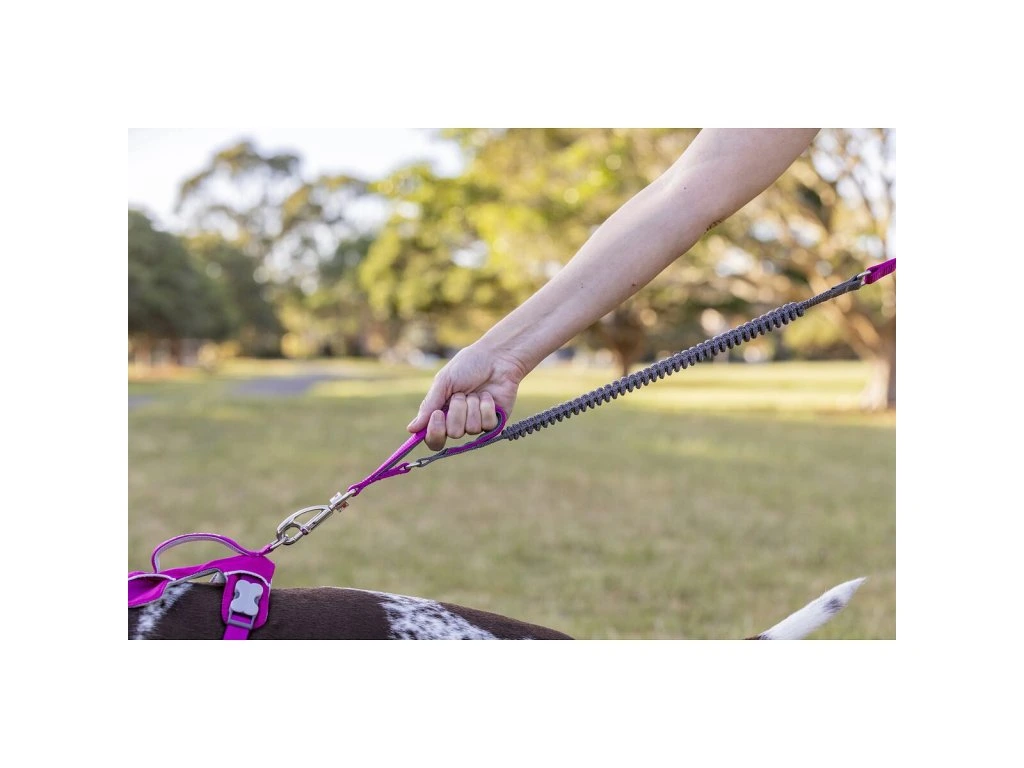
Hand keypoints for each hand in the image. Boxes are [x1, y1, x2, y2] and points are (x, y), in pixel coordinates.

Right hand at [407, 344, 525, 450]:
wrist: (496, 357)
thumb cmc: (468, 365)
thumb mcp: (444, 382)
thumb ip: (429, 406)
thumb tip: (411, 429)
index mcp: (442, 413)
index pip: (434, 438)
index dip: (435, 432)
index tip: (437, 414)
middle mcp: (459, 421)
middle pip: (453, 433)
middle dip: (457, 411)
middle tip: (461, 394)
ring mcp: (477, 422)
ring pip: (471, 429)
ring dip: (472, 406)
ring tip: (476, 392)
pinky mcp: (495, 421)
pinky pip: (488, 425)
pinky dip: (486, 407)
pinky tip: (488, 396)